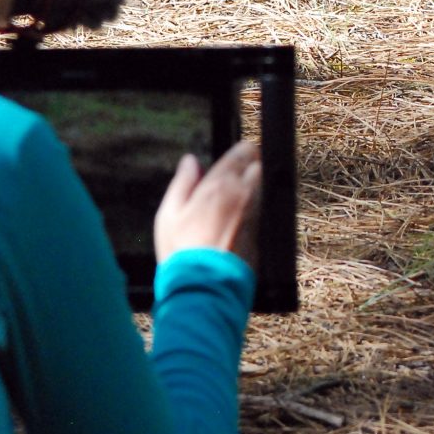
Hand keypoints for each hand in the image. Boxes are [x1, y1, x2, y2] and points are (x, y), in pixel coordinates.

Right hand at [154, 140, 261, 267]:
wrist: (205, 285)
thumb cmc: (181, 249)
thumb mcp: (170, 213)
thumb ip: (183, 182)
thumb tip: (190, 161)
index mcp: (220, 185)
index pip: (242, 154)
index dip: (243, 149)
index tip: (240, 150)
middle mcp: (244, 195)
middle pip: (259, 166)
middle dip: (253, 162)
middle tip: (242, 164)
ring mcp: (255, 213)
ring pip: (263, 186)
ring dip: (255, 182)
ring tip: (241, 185)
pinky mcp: (260, 231)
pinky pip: (261, 207)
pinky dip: (255, 202)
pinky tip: (242, 209)